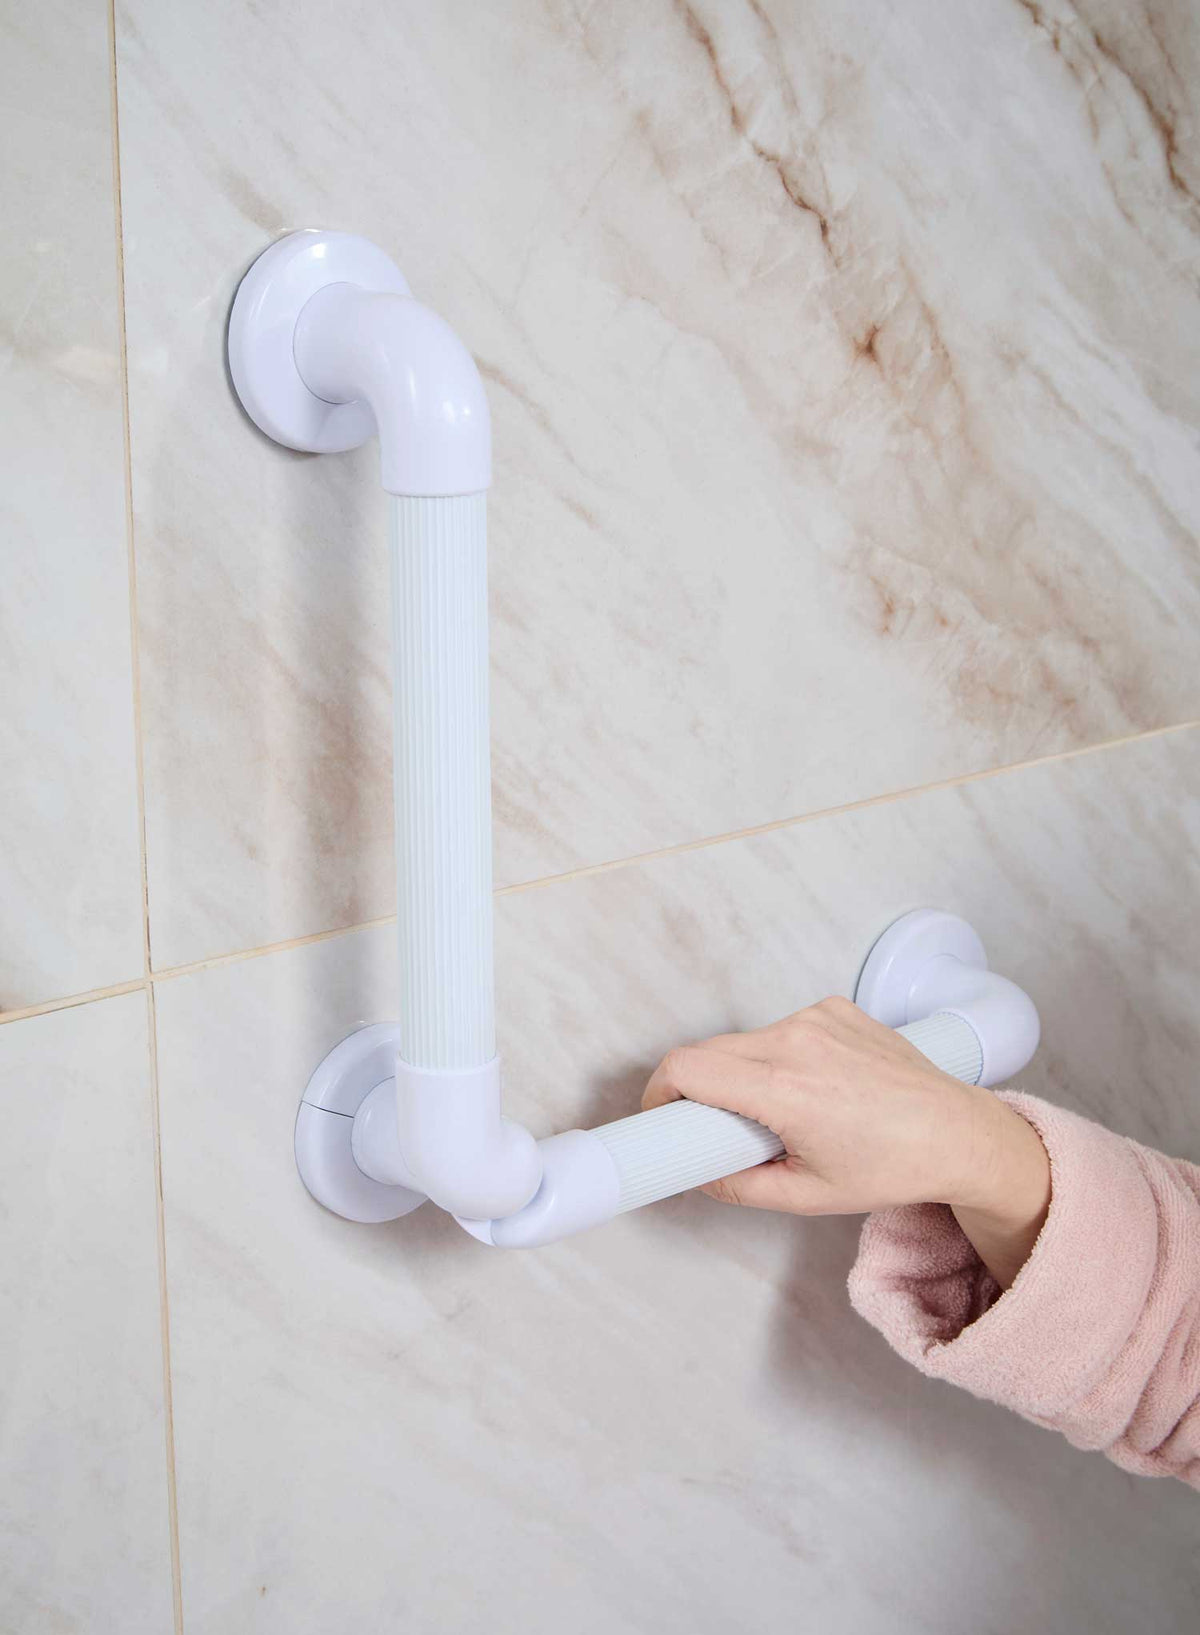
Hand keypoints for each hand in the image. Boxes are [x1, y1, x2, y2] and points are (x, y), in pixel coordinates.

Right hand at [642, 996, 1049, 1287]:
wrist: (958, 1133)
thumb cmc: (892, 1167)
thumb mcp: (809, 1196)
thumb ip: (740, 1187)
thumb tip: (700, 1173)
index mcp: (784, 1090)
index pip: (686, 1068)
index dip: (658, 1092)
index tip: (660, 1115)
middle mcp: (796, 1041)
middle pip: (707, 1052)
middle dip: (695, 1087)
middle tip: (711, 1125)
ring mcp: (817, 1018)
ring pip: (744, 1040)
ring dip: (741, 1071)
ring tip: (776, 1111)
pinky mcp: (835, 1007)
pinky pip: (782, 1028)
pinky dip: (779, 1055)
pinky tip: (813, 1085)